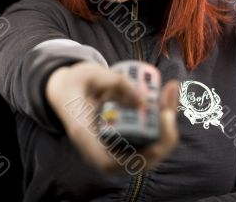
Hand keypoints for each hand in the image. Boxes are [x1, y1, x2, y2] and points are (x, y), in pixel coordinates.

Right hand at [45, 61, 178, 173]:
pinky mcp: (122, 137)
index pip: (110, 162)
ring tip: (170, 93)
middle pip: (138, 159)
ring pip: (147, 148)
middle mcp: (100, 147)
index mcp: (84, 136)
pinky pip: (147, 136)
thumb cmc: (74, 83)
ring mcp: (112, 144)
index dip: (135, 161)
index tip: (155, 147)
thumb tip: (142, 99)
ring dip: (164, 125)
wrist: (65, 88)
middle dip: (161, 137)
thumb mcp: (88, 74)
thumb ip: (113, 82)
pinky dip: (160, 119)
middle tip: (169, 108)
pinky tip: (165, 98)